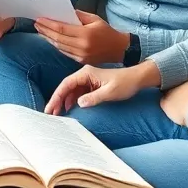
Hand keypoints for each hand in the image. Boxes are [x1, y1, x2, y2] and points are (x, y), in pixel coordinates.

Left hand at [34, 11, 129, 64]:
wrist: (119, 49)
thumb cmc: (107, 31)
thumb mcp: (94, 19)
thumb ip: (78, 15)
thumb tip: (63, 12)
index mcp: (85, 35)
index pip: (62, 29)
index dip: (48, 24)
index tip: (39, 19)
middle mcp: (81, 47)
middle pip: (57, 39)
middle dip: (45, 31)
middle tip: (36, 24)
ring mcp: (80, 56)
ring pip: (59, 47)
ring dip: (48, 38)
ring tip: (40, 31)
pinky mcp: (80, 61)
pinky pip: (64, 52)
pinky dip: (56, 45)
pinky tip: (51, 39)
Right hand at [45, 62, 160, 113]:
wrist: (137, 78)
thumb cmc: (125, 83)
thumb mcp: (110, 92)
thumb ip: (94, 98)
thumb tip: (79, 103)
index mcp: (86, 73)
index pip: (66, 84)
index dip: (56, 96)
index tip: (50, 108)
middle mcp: (85, 75)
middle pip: (66, 88)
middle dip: (57, 100)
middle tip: (50, 114)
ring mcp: (88, 80)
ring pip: (71, 91)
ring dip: (63, 102)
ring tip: (57, 114)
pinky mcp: (92, 86)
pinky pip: (78, 94)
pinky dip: (72, 102)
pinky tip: (69, 109)